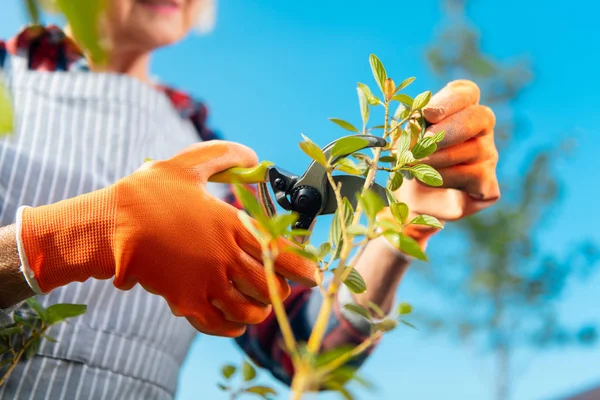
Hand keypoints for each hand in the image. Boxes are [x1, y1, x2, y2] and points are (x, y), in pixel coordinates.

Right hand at [17, 141, 316, 336]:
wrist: (108, 226)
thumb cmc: (147, 193)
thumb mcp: (186, 164)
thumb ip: (224, 157)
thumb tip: (254, 157)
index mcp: (229, 225)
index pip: (278, 252)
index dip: (302, 268)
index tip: (313, 276)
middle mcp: (224, 257)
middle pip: (269, 285)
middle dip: (281, 290)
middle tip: (283, 288)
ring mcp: (205, 283)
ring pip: (248, 309)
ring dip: (259, 309)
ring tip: (261, 306)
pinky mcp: (185, 302)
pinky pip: (219, 324)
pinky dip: (232, 326)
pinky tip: (236, 322)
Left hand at [381, 80, 499, 249]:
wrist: (412, 197)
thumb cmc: (409, 158)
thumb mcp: (406, 139)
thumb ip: (413, 128)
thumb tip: (416, 125)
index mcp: (461, 107)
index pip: (467, 93)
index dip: (449, 101)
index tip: (427, 113)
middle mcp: (481, 128)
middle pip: (480, 117)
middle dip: (449, 130)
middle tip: (424, 141)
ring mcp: (489, 155)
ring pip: (474, 150)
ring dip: (438, 158)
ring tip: (414, 164)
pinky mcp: (489, 184)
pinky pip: (474, 175)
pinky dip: (446, 177)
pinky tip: (429, 180)